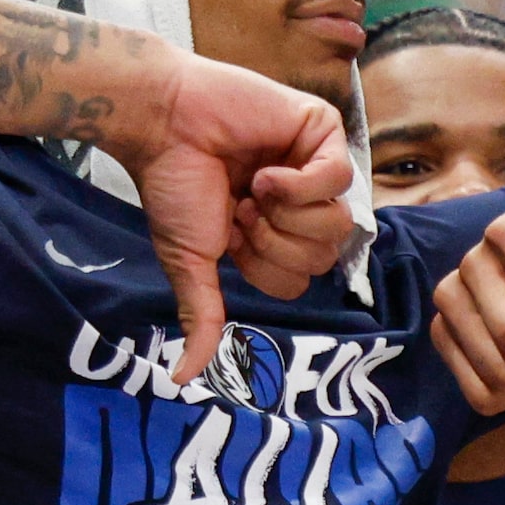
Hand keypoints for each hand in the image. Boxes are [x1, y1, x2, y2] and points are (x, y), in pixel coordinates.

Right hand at [115, 51, 354, 382]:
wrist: (164, 125)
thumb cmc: (172, 187)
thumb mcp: (189, 263)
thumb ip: (201, 317)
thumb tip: (182, 379)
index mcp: (271, 236)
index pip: (300, 280)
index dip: (263, 265)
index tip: (229, 233)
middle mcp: (299, 205)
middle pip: (325, 256)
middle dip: (275, 239)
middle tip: (241, 208)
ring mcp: (315, 167)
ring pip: (339, 222)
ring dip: (286, 212)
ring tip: (254, 185)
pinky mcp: (323, 131)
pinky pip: (339, 178)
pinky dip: (297, 182)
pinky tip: (266, 168)